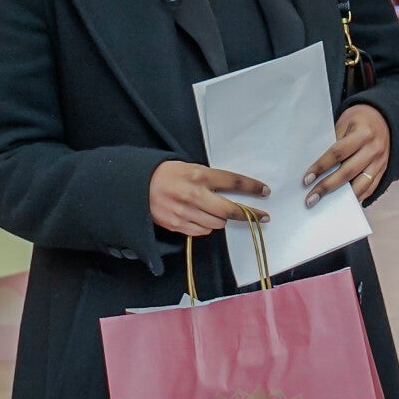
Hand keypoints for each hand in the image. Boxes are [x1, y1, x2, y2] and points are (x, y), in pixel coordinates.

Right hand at [148, 162, 269, 236]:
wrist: (133, 185)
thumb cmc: (164, 174)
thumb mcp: (188, 167)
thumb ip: (208, 179)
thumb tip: (231, 190)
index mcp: (198, 175)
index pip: (233, 182)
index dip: (252, 187)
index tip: (265, 191)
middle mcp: (193, 194)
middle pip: (230, 210)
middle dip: (249, 214)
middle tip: (262, 217)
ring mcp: (184, 211)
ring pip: (218, 223)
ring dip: (221, 219)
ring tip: (215, 212)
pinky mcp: (176, 224)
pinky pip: (202, 231)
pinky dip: (206, 227)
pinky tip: (200, 218)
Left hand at [305, 103, 391, 206]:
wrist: (385, 119)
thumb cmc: (358, 120)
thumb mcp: (344, 122)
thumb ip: (333, 142)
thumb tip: (316, 166)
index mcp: (363, 133)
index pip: (338, 153)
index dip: (321, 166)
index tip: (306, 179)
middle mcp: (374, 149)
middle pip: (348, 171)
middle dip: (328, 186)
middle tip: (311, 198)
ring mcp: (381, 161)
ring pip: (362, 184)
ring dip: (343, 197)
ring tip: (326, 205)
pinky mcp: (384, 170)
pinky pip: (371, 187)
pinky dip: (358, 197)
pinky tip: (345, 204)